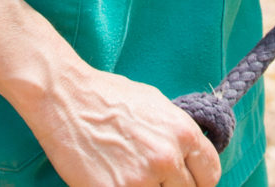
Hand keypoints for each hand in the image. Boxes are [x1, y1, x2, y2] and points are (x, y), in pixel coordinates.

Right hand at [19, 59, 221, 186]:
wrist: (65, 98)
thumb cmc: (107, 96)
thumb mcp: (156, 105)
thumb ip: (177, 135)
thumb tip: (188, 157)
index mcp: (183, 133)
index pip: (210, 174)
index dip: (199, 181)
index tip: (189, 182)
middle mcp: (167, 158)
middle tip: (156, 181)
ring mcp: (141, 180)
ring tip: (134, 179)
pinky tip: (115, 183)